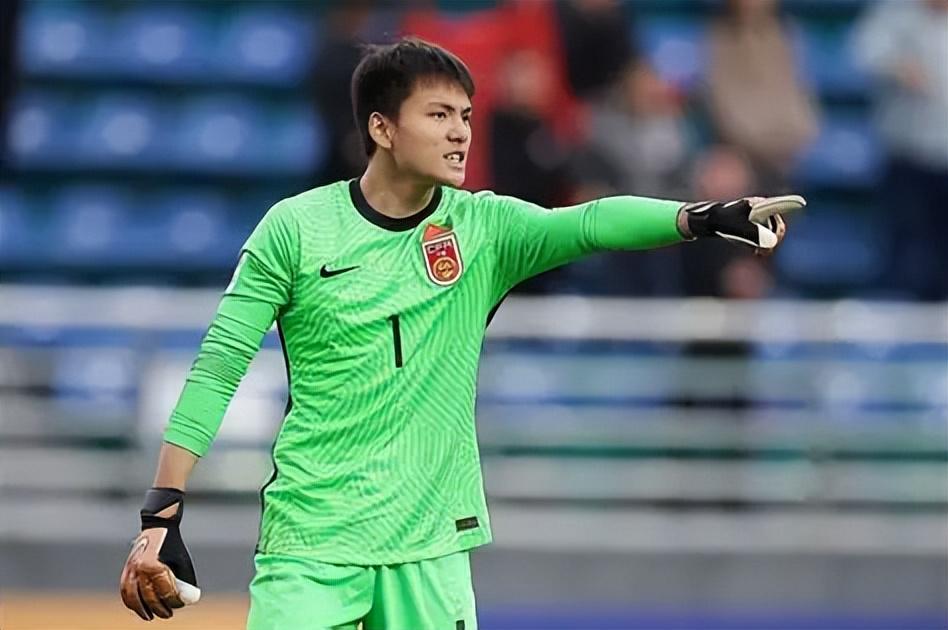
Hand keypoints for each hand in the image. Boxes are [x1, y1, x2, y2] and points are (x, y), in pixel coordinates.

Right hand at [120, 488, 200, 619]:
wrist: (158, 526)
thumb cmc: (173, 544)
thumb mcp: (182, 561)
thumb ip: (183, 580)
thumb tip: (186, 599)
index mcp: (154, 565)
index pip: (164, 591)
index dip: (173, 601)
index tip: (179, 604)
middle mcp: (139, 569)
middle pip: (149, 596)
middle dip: (160, 608)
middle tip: (168, 614)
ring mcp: (130, 569)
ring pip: (133, 596)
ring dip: (141, 609)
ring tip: (150, 616)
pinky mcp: (126, 569)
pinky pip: (125, 589)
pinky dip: (130, 601)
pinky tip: (138, 608)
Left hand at [680, 195, 803, 251]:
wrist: (711, 222)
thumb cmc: (721, 220)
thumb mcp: (735, 227)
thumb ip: (754, 233)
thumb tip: (771, 242)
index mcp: (758, 205)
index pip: (777, 205)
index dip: (789, 204)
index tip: (801, 202)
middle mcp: (763, 210)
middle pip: (778, 226)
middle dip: (774, 238)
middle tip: (764, 250)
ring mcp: (761, 219)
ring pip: (773, 234)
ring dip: (768, 244)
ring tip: (759, 253)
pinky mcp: (756, 227)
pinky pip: (766, 239)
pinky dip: (763, 246)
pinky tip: (756, 252)